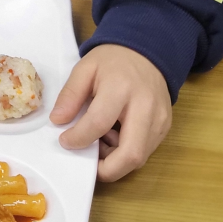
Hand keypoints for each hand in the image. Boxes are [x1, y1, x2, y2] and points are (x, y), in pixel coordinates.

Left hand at [49, 43, 171, 181]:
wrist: (148, 52)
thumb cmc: (113, 61)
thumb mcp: (85, 68)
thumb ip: (70, 94)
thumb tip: (57, 121)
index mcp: (121, 88)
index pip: (99, 123)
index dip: (78, 138)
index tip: (65, 140)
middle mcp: (146, 108)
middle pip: (130, 154)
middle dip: (106, 169)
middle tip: (86, 159)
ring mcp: (160, 120)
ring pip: (139, 158)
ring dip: (115, 160)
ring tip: (100, 139)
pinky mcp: (165, 127)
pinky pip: (145, 150)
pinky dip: (125, 152)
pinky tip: (114, 135)